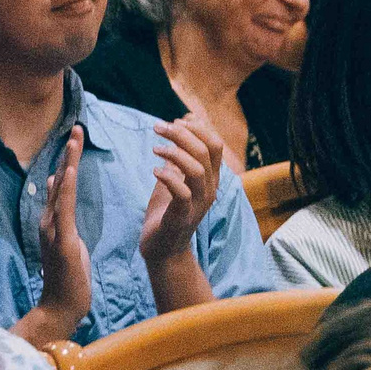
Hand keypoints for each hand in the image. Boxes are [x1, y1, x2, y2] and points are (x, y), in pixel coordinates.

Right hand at [21, 127, 93, 342]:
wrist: (61, 307)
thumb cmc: (68, 277)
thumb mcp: (67, 239)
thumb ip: (62, 214)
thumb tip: (58, 185)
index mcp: (53, 220)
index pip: (62, 183)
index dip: (69, 159)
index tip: (76, 137)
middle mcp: (49, 221)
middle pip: (60, 180)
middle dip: (69, 153)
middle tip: (78, 127)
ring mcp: (53, 230)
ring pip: (62, 189)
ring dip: (68, 163)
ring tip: (75, 139)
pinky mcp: (62, 241)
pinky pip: (64, 210)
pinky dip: (65, 189)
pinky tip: (68, 170)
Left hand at [138, 115, 223, 268]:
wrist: (162, 249)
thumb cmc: (167, 210)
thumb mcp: (175, 177)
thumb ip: (181, 154)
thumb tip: (183, 124)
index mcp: (210, 178)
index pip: (215, 144)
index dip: (198, 127)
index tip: (176, 120)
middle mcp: (209, 189)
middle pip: (207, 152)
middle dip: (183, 134)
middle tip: (158, 127)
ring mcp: (198, 204)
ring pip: (197, 170)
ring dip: (174, 153)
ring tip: (155, 148)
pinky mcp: (182, 217)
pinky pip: (182, 193)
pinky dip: (169, 178)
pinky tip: (154, 170)